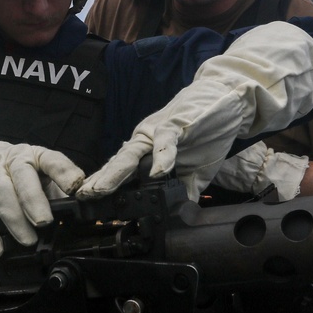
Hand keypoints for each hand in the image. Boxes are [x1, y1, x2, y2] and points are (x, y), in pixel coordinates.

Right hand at [0, 118, 85, 259]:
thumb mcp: (32, 172)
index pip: (50, 158)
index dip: (64, 171)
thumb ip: (54, 186)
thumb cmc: (7, 170)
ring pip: (1, 194)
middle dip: (34, 198)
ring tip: (28, 241)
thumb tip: (83, 205)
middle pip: (22, 174)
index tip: (77, 185)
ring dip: (14, 219)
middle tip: (45, 221)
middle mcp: (9, 161)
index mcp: (30, 155)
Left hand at [77, 21, 312, 200]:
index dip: (106, 190)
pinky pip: (166, 141)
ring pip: (132, 153)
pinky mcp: (176, 123)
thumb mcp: (198, 170)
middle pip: (118, 164)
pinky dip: (162, 158)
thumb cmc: (210, 131)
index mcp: (148, 153)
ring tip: (101, 189)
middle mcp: (145, 140)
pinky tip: (157, 174)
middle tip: (82, 199)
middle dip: (99, 182)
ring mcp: (158, 130)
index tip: (89, 208)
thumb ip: (185, 189)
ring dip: (115, 172)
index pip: (123, 174)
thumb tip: (178, 214)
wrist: (230, 98)